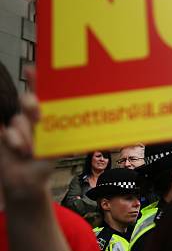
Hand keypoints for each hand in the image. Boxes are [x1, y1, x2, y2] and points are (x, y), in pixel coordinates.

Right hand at [0, 68, 52, 202]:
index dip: (38, 79)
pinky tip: (20, 151)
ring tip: (31, 151)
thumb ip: (64, 137)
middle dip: (31, 105)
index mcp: (49, 115)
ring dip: (26, 137)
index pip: (45, 93)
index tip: (32, 69)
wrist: (27, 181)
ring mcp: (18, 125)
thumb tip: (84, 128)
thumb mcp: (59, 148)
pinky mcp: (5, 134)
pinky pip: (9, 131)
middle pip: (28, 101)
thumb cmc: (46, 162)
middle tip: (37, 115)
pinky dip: (15, 142)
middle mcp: (32, 116)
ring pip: (19, 119)